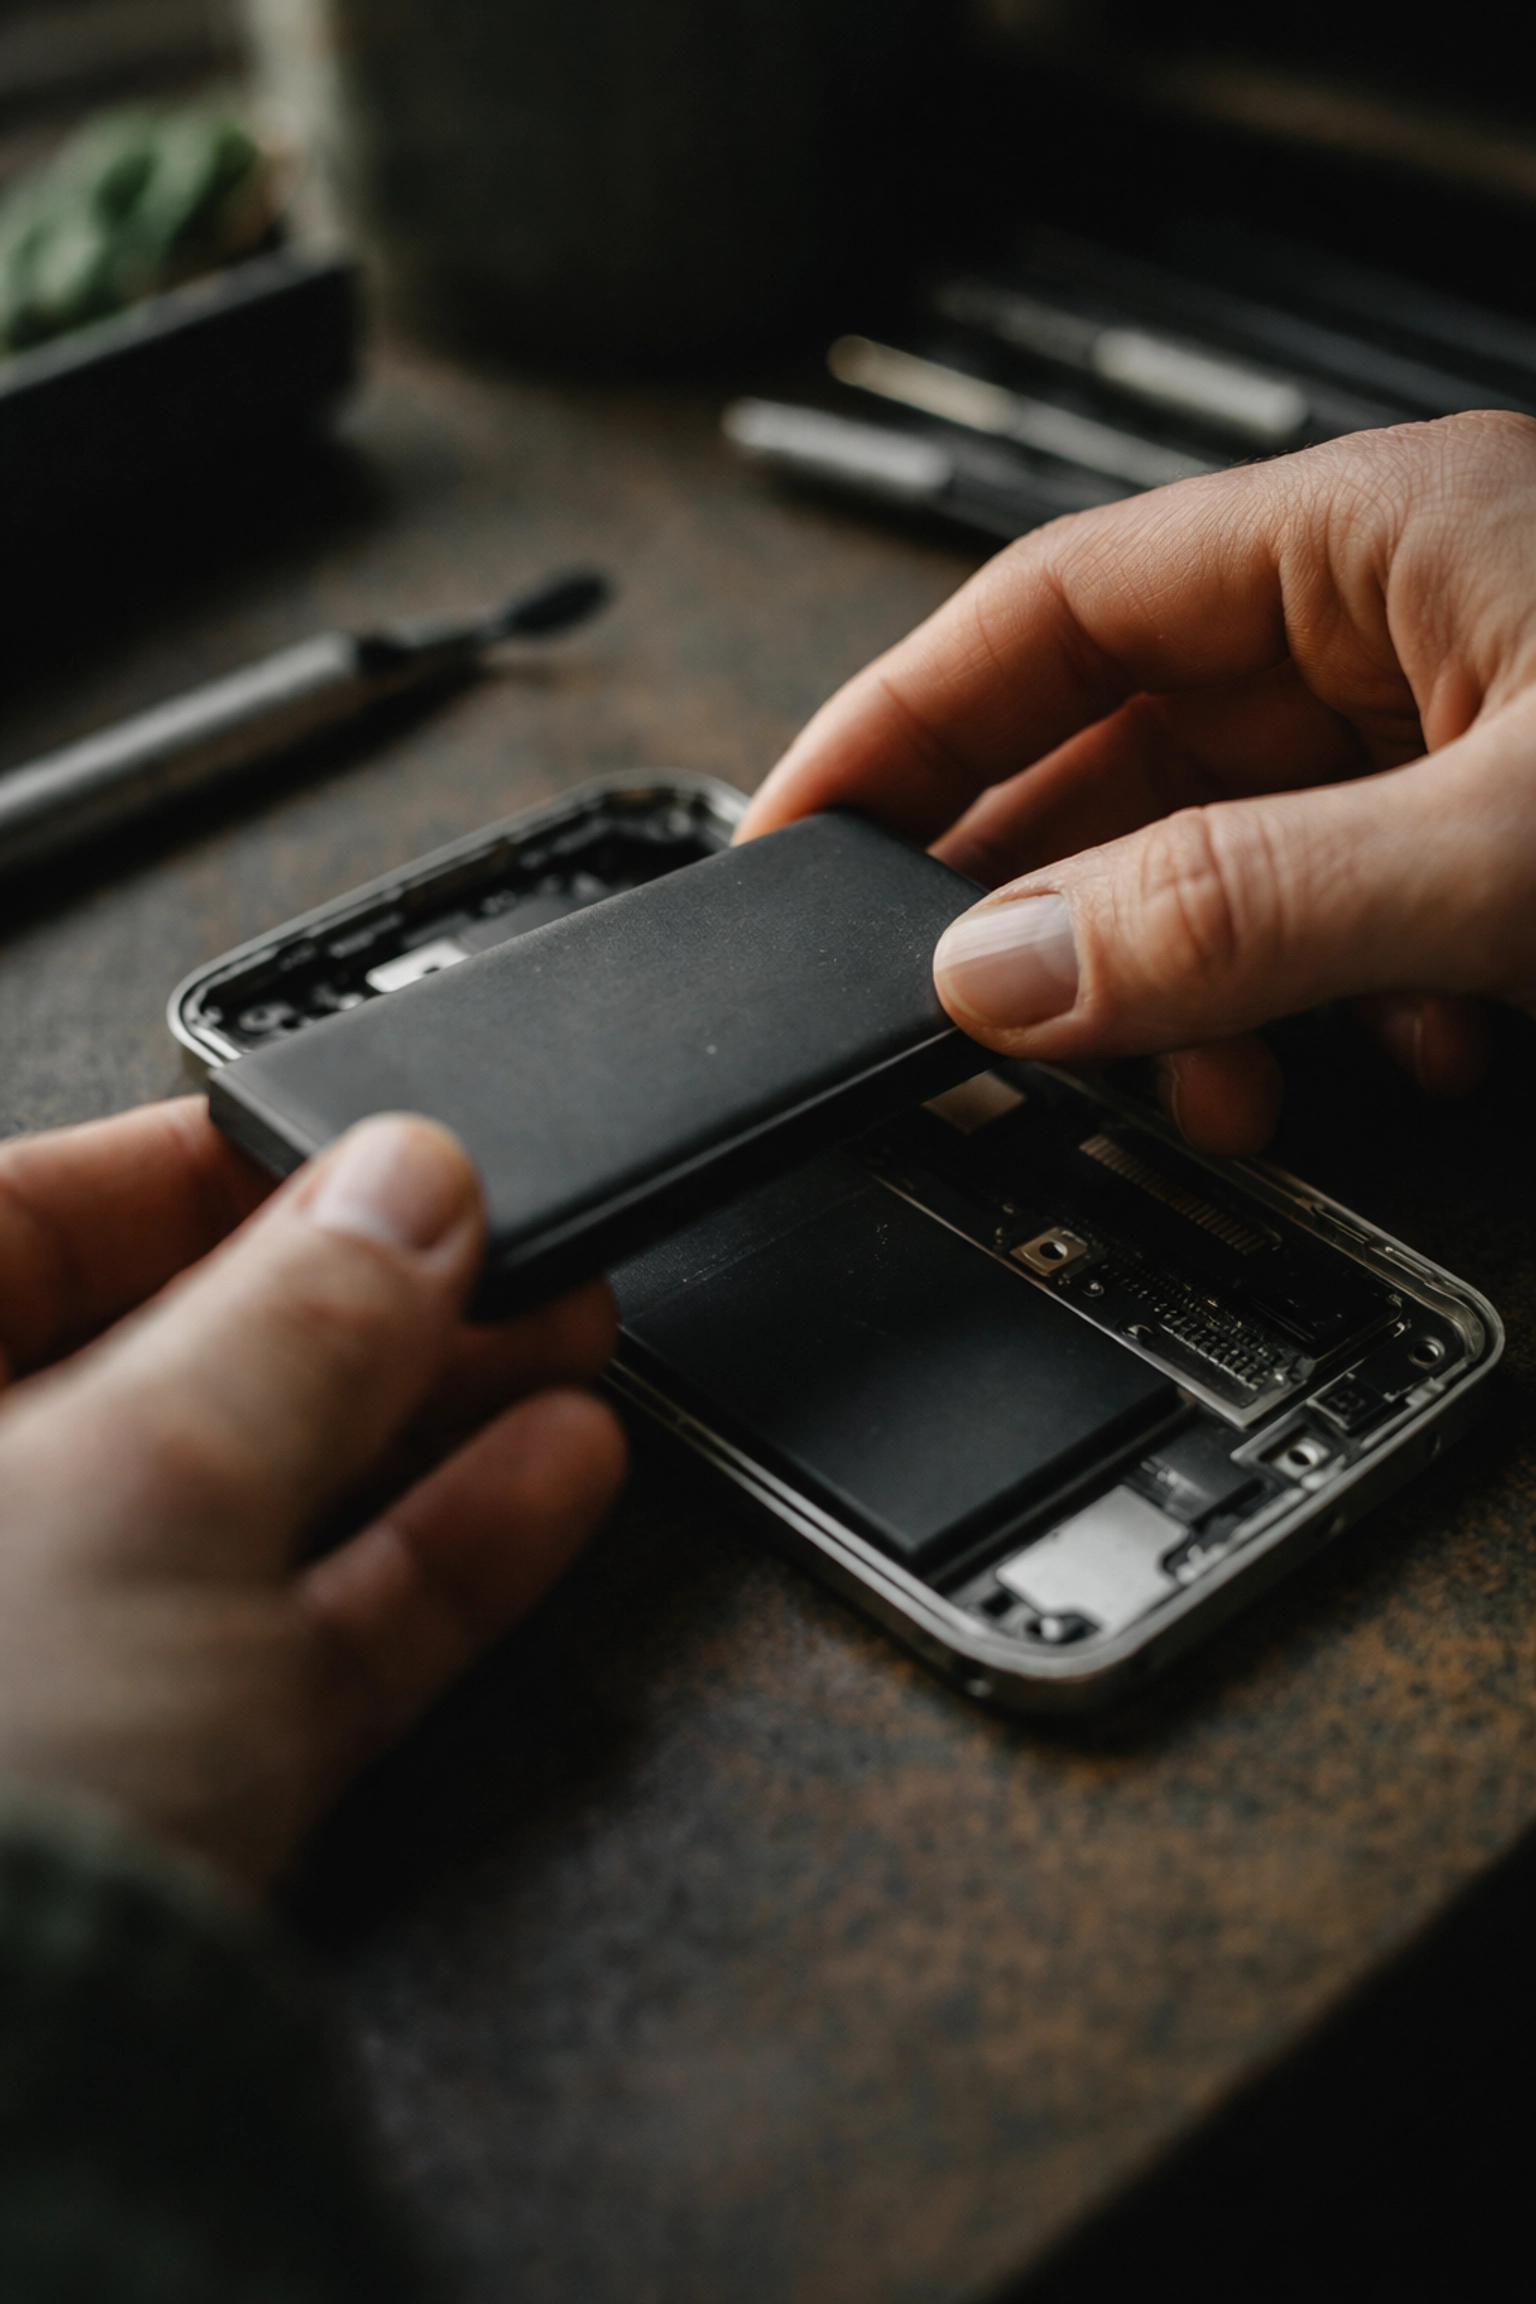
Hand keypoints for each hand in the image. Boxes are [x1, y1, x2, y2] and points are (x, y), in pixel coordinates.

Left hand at [0, 1101, 623, 1889]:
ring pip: (255, 1499)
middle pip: (156, 1361)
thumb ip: (293, 1318)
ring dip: (430, 1413)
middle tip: (493, 1234)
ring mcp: (48, 1674)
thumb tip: (406, 1188)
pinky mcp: (163, 1789)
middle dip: (351, 1293)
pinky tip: (554, 1468)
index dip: (200, 1166)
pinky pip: (310, 1634)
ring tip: (569, 1331)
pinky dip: (442, 1554)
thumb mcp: (142, 1489)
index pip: (20, 1221)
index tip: (355, 1138)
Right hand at [740, 412, 1535, 1151]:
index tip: (796, 841)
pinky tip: (1396, 1059)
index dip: (903, 726)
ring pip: (1232, 859)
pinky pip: (1345, 925)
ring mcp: (1462, 729)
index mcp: (1377, 534)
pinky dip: (1335, 1013)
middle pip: (1127, 754)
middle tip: (987, 1029)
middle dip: (1060, 913)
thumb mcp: (1504, 852)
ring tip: (1226, 1088)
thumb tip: (1008, 969)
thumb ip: (1245, 909)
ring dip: (1207, 994)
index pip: (1054, 605)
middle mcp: (1401, 617)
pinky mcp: (1505, 841)